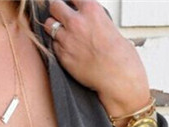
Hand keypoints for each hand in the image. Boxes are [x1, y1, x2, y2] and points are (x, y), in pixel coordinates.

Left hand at [43, 0, 150, 118]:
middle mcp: (76, 22)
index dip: (70, 1)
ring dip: (54, 28)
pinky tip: (66, 49)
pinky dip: (57, 45)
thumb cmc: (119, 54)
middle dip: (57, 10)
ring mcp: (67, 39)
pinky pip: (53, 45)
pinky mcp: (62, 56)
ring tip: (62, 33)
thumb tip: (86, 19)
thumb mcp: (108, 24)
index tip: (70, 4)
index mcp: (91, 9)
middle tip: (60, 16)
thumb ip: (93, 19)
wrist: (117, 76)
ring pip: (49, 26)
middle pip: (54, 6)